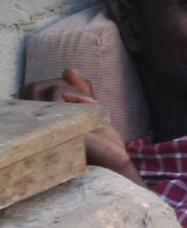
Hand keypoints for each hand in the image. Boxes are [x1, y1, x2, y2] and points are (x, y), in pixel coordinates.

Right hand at [23, 69, 137, 182]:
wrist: (114, 158)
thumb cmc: (100, 139)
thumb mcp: (89, 109)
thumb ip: (77, 91)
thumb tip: (67, 69)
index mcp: (41, 122)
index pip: (34, 90)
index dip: (59, 86)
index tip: (83, 96)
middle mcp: (34, 125)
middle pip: (32, 87)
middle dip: (60, 85)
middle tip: (84, 99)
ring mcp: (39, 126)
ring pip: (39, 87)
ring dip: (70, 90)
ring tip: (88, 105)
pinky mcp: (50, 124)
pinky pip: (55, 94)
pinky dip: (77, 95)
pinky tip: (91, 108)